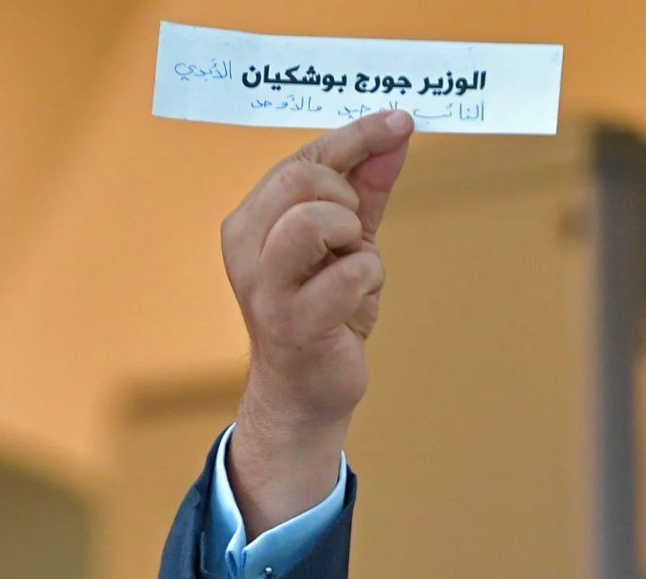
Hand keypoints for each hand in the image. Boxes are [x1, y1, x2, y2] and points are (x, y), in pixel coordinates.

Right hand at [222, 110, 413, 535]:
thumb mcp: (348, 240)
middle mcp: (245, 248)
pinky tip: (355, 308)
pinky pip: (350, 274)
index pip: (301, 160)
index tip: (400, 120)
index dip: (354, 137)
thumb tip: (398, 132)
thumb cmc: (326, 311)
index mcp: (250, 221)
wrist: (308, 391)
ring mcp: (264, 286)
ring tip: (350, 268)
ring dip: (352, 239)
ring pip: (315, 219)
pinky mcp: (293, 322)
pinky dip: (368, 283)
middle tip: (352, 235)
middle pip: (301, 181)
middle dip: (346, 200)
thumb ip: (366, 187)